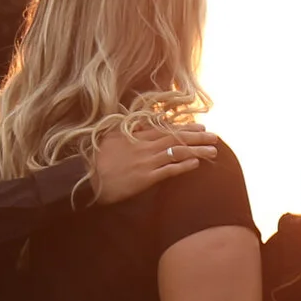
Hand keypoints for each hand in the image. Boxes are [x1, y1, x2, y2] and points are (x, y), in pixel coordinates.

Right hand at [91, 121, 217, 205]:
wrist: (85, 177)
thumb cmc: (94, 159)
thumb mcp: (110, 137)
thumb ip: (128, 130)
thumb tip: (144, 122)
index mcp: (135, 135)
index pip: (166, 128)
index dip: (185, 127)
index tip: (200, 126)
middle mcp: (144, 146)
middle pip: (176, 138)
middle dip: (197, 137)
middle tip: (215, 136)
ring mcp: (146, 161)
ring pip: (176, 152)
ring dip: (197, 151)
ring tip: (213, 151)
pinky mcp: (145, 178)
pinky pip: (169, 170)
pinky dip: (183, 166)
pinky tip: (196, 164)